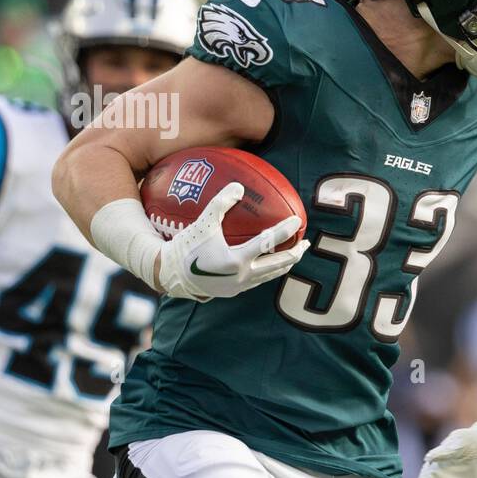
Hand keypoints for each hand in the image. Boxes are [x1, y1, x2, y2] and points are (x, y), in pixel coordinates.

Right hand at [156, 182, 308, 301]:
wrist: (169, 275)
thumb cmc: (185, 246)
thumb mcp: (202, 223)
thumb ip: (220, 203)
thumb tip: (238, 186)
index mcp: (237, 260)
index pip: (268, 243)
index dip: (285, 231)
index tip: (298, 220)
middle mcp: (242, 276)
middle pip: (278, 265)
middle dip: (295, 253)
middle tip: (306, 242)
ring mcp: (240, 286)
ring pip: (270, 275)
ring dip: (284, 264)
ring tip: (295, 254)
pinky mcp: (235, 291)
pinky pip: (258, 280)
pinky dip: (269, 271)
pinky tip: (271, 263)